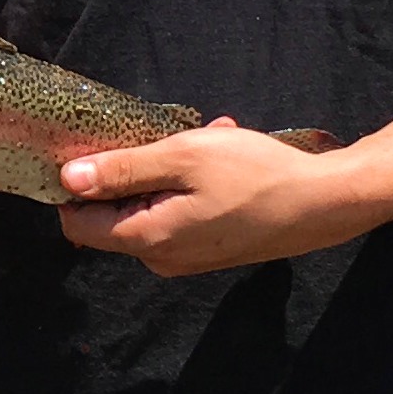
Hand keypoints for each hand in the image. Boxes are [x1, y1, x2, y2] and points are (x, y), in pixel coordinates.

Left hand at [56, 118, 385, 275]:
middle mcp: (160, 258)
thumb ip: (122, 169)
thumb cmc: (254, 175)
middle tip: (170, 135)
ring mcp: (186, 257)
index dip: (75, 184)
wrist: (325, 204)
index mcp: (145, 239)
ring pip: (152, 204)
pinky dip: (192, 181)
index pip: (75, 222)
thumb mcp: (183, 157)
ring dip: (170, 168)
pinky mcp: (208, 248)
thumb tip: (67, 178)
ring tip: (209, 137)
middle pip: (114, 212)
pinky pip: (180, 210)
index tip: (96, 146)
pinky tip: (224, 151)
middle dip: (134, 168)